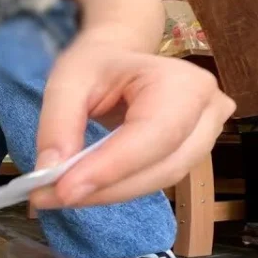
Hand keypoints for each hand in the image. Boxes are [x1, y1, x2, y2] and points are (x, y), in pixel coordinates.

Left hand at [30, 43, 234, 208]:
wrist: (121, 60)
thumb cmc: (99, 65)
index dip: (110, 168)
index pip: (152, 136)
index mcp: (183, 82)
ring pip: (159, 181)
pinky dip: (117, 189)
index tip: (63, 191)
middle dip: (104, 188)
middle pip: (161, 167)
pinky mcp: (193, 155)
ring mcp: (207, 136)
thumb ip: (58, 124)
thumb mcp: (67, 81)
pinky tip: (84, 188)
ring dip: (108, 193)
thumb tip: (50, 173)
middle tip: (49, 197)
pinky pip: (156, 181)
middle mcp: (207, 111)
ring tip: (60, 193)